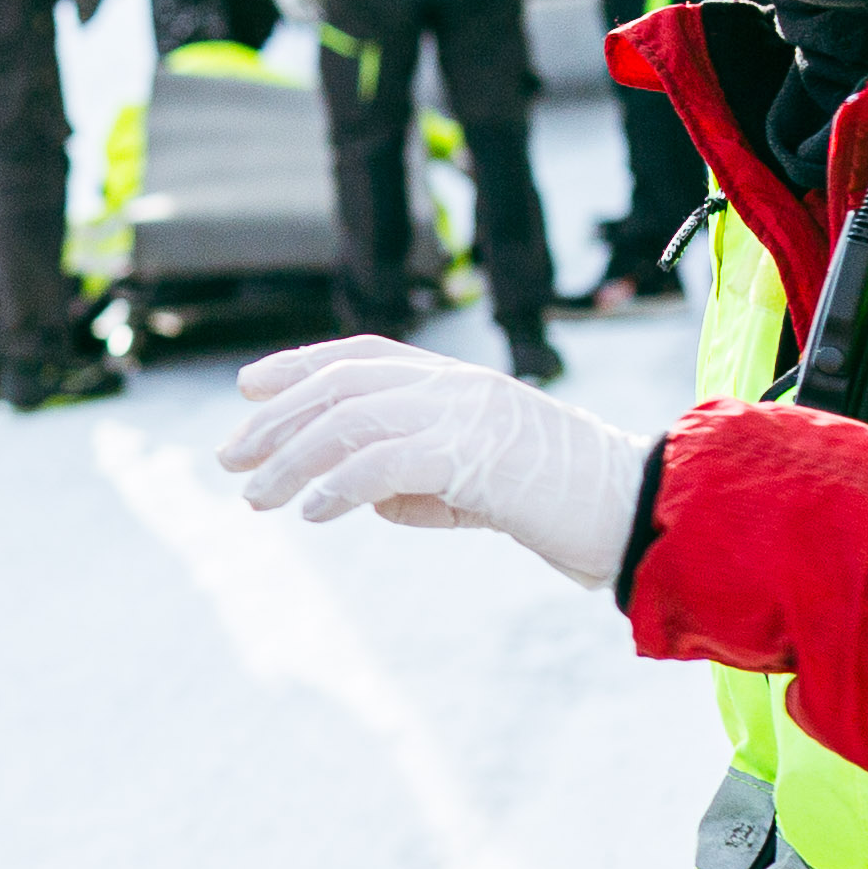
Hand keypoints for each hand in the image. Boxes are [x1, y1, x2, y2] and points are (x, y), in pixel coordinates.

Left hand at [218, 337, 647, 589]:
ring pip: (350, 420)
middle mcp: (456, 385)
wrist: (638, 510)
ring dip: (291, 461)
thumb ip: (420, 485)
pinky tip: (312, 513)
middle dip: (277, 419)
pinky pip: (382, 462)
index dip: (301, 366)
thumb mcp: (478, 491)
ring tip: (254, 497)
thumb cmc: (564, 507)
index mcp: (459, 382)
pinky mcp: (473, 454)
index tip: (248, 387)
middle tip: (229, 456)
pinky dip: (336, 487)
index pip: (364, 356)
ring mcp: (465, 413)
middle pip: (342, 384)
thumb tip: (361, 498)